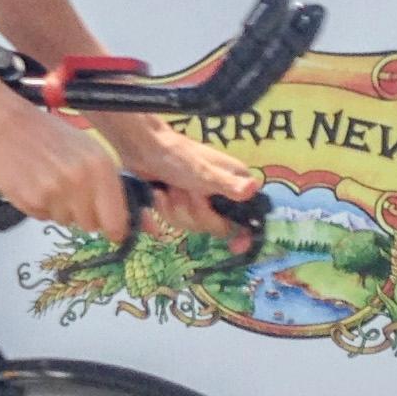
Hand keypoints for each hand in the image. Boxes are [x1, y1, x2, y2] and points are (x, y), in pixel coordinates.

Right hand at [0, 103, 131, 242]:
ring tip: (47, 181)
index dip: (115, 229)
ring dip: (59, 208)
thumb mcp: (86, 149)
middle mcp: (80, 181)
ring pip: (66, 221)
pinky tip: (32, 183)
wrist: (4, 122)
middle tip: (70, 193)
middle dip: (83, 214)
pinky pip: (42, 217)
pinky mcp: (31, 201)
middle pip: (91, 225)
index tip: (113, 232)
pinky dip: (39, 206)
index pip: (116, 219)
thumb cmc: (46, 133)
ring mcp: (54, 193)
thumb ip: (105, 182)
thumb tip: (123, 217)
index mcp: (100, 166)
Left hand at [99, 117, 260, 240]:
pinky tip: (158, 193)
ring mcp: (200, 200)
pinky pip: (175, 221)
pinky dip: (164, 209)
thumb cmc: (177, 156)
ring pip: (193, 225)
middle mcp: (221, 194)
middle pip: (216, 227)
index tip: (235, 248)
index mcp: (235, 185)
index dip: (245, 235)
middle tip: (187, 191)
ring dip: (176, 209)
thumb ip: (228, 185)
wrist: (142, 147)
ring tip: (170, 188)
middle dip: (196, 212)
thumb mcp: (204, 173)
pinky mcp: (179, 203)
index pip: (249, 218)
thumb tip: (254, 187)